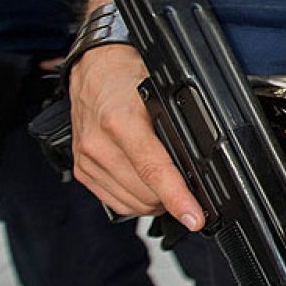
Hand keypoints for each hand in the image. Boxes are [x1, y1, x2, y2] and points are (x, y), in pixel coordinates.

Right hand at [69, 44, 204, 229]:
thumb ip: (178, 125)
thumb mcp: (161, 93)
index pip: (153, 170)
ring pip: (131, 203)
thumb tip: (203, 161)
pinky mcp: (82, 170)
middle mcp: (99, 143)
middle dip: (174, 200)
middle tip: (192, 194)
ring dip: (156, 204)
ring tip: (171, 189)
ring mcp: (87, 159)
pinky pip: (115, 202)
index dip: (177, 198)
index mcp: (120, 121)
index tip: (194, 217)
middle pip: (145, 193)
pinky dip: (137, 202)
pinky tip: (149, 189)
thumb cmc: (128, 76)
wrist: (94, 68)